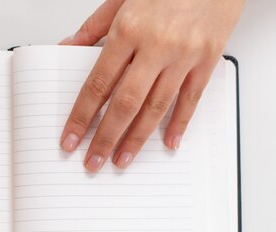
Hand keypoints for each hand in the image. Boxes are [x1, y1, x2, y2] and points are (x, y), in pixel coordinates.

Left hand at [59, 0, 243, 170]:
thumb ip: (94, 26)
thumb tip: (68, 48)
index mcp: (129, 29)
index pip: (98, 84)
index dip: (82, 116)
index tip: (71, 138)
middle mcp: (156, 45)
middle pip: (125, 103)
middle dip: (105, 138)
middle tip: (93, 161)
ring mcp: (184, 55)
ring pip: (156, 107)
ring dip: (137, 139)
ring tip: (122, 160)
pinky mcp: (207, 59)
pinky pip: (191, 99)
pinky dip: (179, 124)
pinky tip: (168, 143)